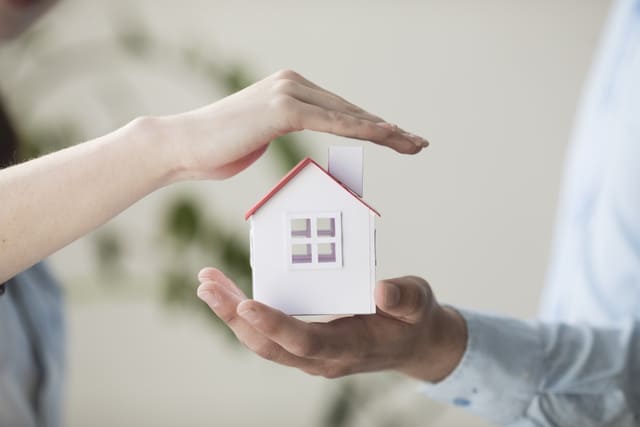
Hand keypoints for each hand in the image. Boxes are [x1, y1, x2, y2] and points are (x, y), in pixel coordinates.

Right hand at [155, 69, 428, 180]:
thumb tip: (293, 135)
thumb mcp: (257, 137)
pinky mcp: (283, 108)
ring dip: (385, 131)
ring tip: (413, 144)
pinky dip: (361, 130)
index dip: (372, 125)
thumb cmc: (216, 149)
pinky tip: (387, 136)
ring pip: (348, 116)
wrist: (182, 146)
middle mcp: (293, 84)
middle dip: (388, 129)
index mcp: (290, 90)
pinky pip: (331, 123)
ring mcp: (288, 93)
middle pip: (351, 111)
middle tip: (418, 143)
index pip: (340, 111)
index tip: (398, 138)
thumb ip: (281, 129)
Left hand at [196, 268, 465, 381]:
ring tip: (208, 284)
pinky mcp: (306, 346)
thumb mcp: (419, 302)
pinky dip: (246, 315)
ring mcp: (312, 355)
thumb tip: (383, 289)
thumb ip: (404, 298)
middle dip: (234, 317)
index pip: (304, 340)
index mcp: (349, 347)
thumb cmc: (414, 320)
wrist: (415, 345)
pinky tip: (231, 294)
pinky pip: (269, 335)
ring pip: (262, 342)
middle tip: (207, 286)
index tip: (245, 302)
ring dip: (233, 315)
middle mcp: (323, 358)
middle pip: (269, 345)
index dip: (274, 324)